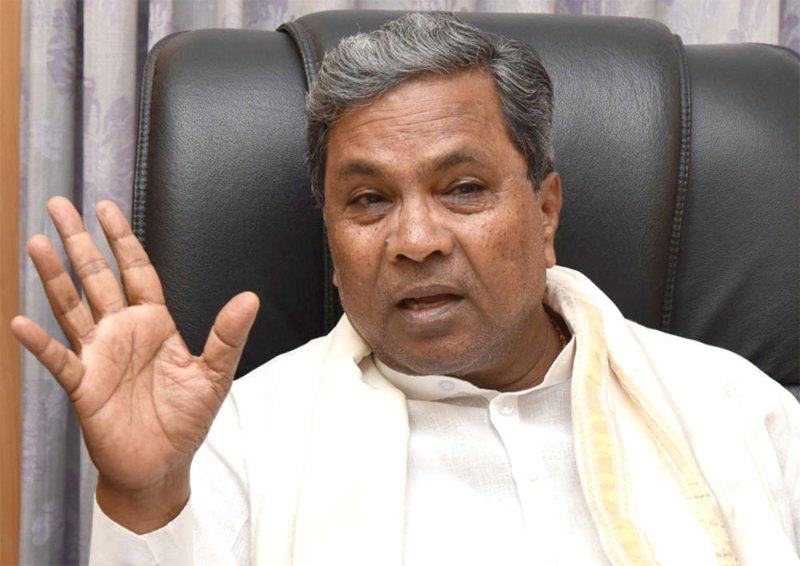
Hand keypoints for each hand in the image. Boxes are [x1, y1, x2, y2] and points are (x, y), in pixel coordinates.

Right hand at [11, 197, 258, 531]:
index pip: (136, 271)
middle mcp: (122, 332)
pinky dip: (40, 342)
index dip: (122, 240)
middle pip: (97, 278)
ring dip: (55, 276)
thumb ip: (228, 336)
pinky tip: (21, 322)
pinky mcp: (84, 385)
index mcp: (154, 323)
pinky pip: (58, 359)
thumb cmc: (187, 419)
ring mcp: (99, 356)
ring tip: (37, 243)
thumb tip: (250, 298)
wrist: (163, 465)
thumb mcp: (215, 374)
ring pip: (72, 307)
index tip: (106, 208)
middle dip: (80, 242)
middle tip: (60, 205)